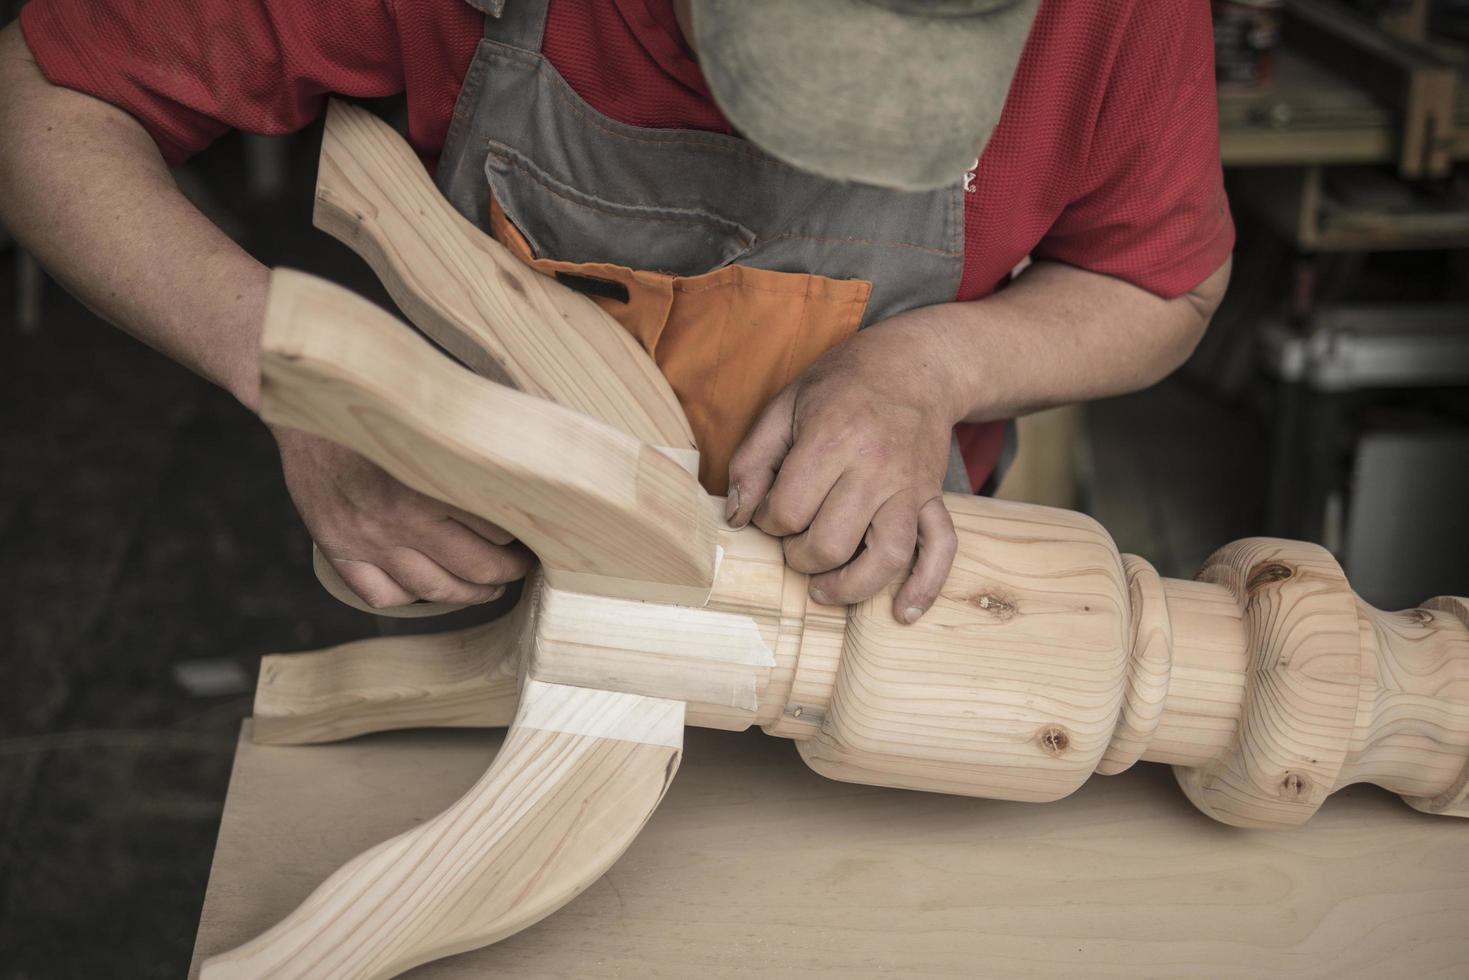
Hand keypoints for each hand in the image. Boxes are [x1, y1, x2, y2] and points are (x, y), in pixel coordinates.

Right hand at [273, 426, 533, 607]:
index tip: (535, 532)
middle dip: (507, 572)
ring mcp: (366, 540)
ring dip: (469, 592)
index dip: (523, 535)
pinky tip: (427, 586)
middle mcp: (398, 520)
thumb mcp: (436, 416)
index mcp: (429, 485)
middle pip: (473, 568)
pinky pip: (380, 595)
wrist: (308, 401)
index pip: (496, 530)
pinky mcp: (338, 548)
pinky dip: (409, 597)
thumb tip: (525, 466)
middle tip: (522, 566)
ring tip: (488, 586)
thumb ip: (475, 450)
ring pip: (432, 590)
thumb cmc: (378, 400)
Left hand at [725, 311, 963, 622]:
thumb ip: (753, 460)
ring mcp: (908, 488)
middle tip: (793, 543)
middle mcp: (874, 469)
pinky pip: (940, 549)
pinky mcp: (933, 499)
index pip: (787, 510)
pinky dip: (925, 586)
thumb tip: (736, 516)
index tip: (771, 512)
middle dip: (799, 556)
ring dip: (848, 585)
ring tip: (823, 588)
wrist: (916, 365)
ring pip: (885, 557)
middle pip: (830, 542)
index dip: (768, 522)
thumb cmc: (843, 384)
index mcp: (831, 441)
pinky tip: (903, 612)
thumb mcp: (785, 405)